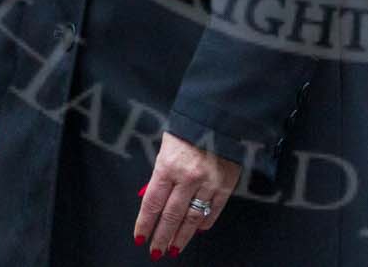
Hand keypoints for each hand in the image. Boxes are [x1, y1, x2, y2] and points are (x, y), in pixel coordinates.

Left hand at [134, 132, 241, 258]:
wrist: (220, 116)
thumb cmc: (188, 130)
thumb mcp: (166, 149)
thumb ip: (160, 175)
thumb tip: (151, 201)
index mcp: (168, 166)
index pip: (152, 203)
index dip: (145, 224)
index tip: (140, 238)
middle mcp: (188, 177)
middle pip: (171, 216)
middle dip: (162, 237)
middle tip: (155, 251)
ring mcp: (209, 182)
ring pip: (192, 217)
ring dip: (182, 236)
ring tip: (174, 249)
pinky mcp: (226, 183)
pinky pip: (214, 210)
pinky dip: (205, 223)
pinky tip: (197, 230)